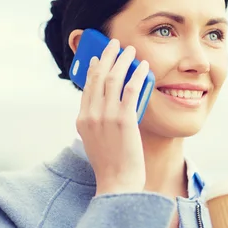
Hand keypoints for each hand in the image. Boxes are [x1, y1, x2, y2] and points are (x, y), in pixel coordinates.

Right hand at [76, 39, 149, 195]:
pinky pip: (131, 89)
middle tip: (114, 45)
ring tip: (131, 50)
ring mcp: (106, 117)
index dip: (94, 69)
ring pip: (113, 79)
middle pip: (98, 77)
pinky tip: (144, 67)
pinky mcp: (124, 120)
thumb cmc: (111, 165)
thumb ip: (98, 123)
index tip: (99, 57)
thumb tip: (108, 107)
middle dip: (107, 57)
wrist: (117, 183)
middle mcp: (91, 115)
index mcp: (82, 120)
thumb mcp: (96, 141)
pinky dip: (138, 75)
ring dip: (123, 61)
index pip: (87, 87)